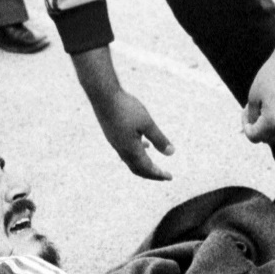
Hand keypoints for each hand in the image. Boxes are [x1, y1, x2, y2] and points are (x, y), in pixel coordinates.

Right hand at [71, 46, 174, 180]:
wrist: (103, 95)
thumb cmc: (126, 108)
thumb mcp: (147, 123)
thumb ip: (159, 139)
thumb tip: (171, 153)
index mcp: (131, 150)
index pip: (147, 168)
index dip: (159, 174)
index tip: (170, 177)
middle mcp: (122, 150)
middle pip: (138, 169)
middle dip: (151, 174)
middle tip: (163, 176)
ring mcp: (115, 143)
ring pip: (131, 161)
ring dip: (143, 165)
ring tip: (154, 165)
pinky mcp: (112, 135)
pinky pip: (126, 151)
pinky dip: (137, 153)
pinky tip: (144, 144)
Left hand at [241, 50, 274, 143]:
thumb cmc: (271, 75)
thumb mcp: (253, 96)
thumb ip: (252, 116)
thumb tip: (255, 129)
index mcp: (272, 122)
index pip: (254, 137)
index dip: (246, 125)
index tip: (245, 111)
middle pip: (267, 139)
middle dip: (258, 127)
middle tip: (254, 108)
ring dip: (271, 128)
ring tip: (266, 108)